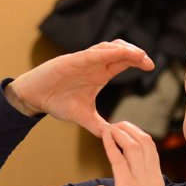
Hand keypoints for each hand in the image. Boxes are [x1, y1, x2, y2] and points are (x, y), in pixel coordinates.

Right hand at [6, 40, 153, 135]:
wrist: (34, 98)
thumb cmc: (57, 101)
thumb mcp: (83, 116)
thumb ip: (98, 126)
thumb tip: (112, 137)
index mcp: (99, 73)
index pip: (123, 62)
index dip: (137, 61)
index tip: (151, 67)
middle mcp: (93, 64)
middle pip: (119, 51)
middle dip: (135, 53)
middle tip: (148, 62)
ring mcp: (83, 60)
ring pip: (107, 47)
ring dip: (123, 49)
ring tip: (138, 55)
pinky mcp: (71, 60)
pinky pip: (91, 53)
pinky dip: (104, 52)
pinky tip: (116, 53)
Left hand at [92, 121, 170, 185]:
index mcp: (155, 178)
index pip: (150, 149)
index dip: (138, 135)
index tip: (126, 130)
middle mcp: (150, 174)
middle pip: (144, 141)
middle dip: (130, 128)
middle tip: (116, 124)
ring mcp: (140, 179)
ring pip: (134, 145)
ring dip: (121, 132)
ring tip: (110, 126)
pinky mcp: (128, 185)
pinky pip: (119, 159)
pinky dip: (111, 145)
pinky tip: (105, 137)